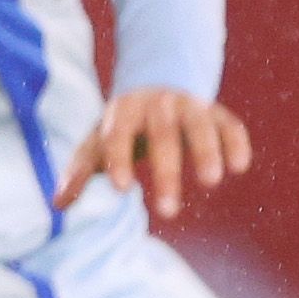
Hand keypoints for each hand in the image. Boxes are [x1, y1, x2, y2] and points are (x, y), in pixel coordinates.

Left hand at [57, 88, 251, 224]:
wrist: (155, 85)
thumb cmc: (120, 126)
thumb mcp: (96, 142)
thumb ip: (80, 171)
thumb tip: (59, 204)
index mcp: (121, 112)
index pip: (117, 135)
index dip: (119, 160)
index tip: (123, 189)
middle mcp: (156, 105)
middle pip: (162, 135)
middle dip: (166, 173)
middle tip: (167, 212)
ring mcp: (189, 106)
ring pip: (199, 126)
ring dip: (207, 152)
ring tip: (210, 182)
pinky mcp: (215, 112)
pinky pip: (229, 124)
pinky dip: (235, 142)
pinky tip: (239, 166)